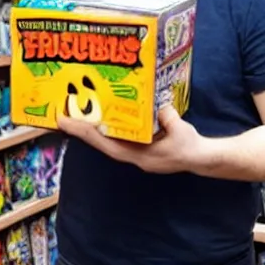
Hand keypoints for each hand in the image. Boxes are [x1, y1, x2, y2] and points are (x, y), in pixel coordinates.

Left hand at [56, 103, 210, 175]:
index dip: (84, 132)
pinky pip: (118, 139)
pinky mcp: (141, 149)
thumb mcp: (180, 129)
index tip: (64, 121)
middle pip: (101, 144)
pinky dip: (106, 129)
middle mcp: (134, 157)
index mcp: (140, 156)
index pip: (106, 144)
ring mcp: (137, 154)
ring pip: (107, 142)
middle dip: (81, 130)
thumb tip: (158, 106)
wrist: (202, 158)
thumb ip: (167, 116)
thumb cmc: (191, 147)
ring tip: (76, 116)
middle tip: (62, 115)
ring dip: (92, 130)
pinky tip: (99, 118)